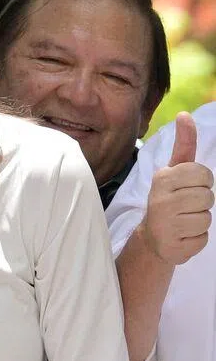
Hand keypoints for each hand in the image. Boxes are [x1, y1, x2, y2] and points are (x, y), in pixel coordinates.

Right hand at [140, 112, 213, 264]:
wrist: (152, 238)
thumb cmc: (168, 200)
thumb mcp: (174, 171)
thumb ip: (184, 144)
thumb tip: (185, 114)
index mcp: (163, 178)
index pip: (204, 175)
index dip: (201, 182)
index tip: (186, 188)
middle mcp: (161, 199)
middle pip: (207, 197)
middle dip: (201, 202)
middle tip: (184, 206)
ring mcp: (166, 224)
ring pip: (207, 218)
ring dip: (199, 221)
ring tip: (182, 221)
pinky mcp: (173, 246)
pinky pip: (202, 238)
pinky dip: (196, 239)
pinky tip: (181, 236)